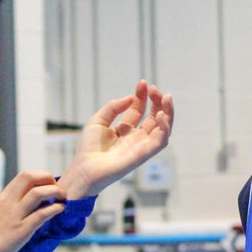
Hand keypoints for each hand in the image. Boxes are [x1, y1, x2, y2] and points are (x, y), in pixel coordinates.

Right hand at [0, 171, 67, 251]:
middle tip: (57, 189)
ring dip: (55, 192)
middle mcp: (8, 202)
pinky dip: (55, 209)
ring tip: (63, 198)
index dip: (41, 176)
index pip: (24, 176)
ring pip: (38, 193)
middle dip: (48, 178)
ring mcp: (15, 215)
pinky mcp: (21, 230)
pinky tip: (61, 210)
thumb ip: (11, 205)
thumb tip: (30, 202)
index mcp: (3, 197)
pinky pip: (41, 214)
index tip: (49, 185)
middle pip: (30, 177)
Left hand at [58, 80, 173, 199]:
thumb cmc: (88, 149)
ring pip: (163, 128)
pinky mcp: (144, 155)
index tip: (142, 83)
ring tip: (165, 97)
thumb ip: (113, 107)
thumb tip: (130, 97)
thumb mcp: (98, 120)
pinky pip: (161, 142)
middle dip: (157, 102)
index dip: (142, 96)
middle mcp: (136, 138)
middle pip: (154, 117)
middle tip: (155, 89)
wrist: (84, 168)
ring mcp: (141, 146)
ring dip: (168, 112)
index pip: (139, 110)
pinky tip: (159, 115)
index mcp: (125, 130)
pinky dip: (164, 128)